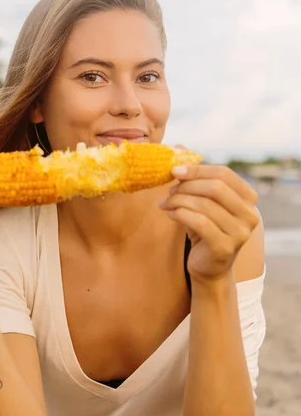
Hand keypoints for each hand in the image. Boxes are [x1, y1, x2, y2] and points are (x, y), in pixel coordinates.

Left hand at [159, 164, 258, 282]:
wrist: (209, 268)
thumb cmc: (205, 230)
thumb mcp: (203, 202)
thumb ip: (197, 178)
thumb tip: (178, 148)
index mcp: (248, 199)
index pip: (224, 174)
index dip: (198, 169)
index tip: (175, 170)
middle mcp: (250, 215)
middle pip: (216, 188)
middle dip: (187, 186)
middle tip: (169, 189)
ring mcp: (240, 233)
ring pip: (205, 205)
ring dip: (179, 200)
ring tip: (165, 203)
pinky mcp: (225, 247)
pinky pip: (200, 223)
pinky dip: (181, 214)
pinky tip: (170, 214)